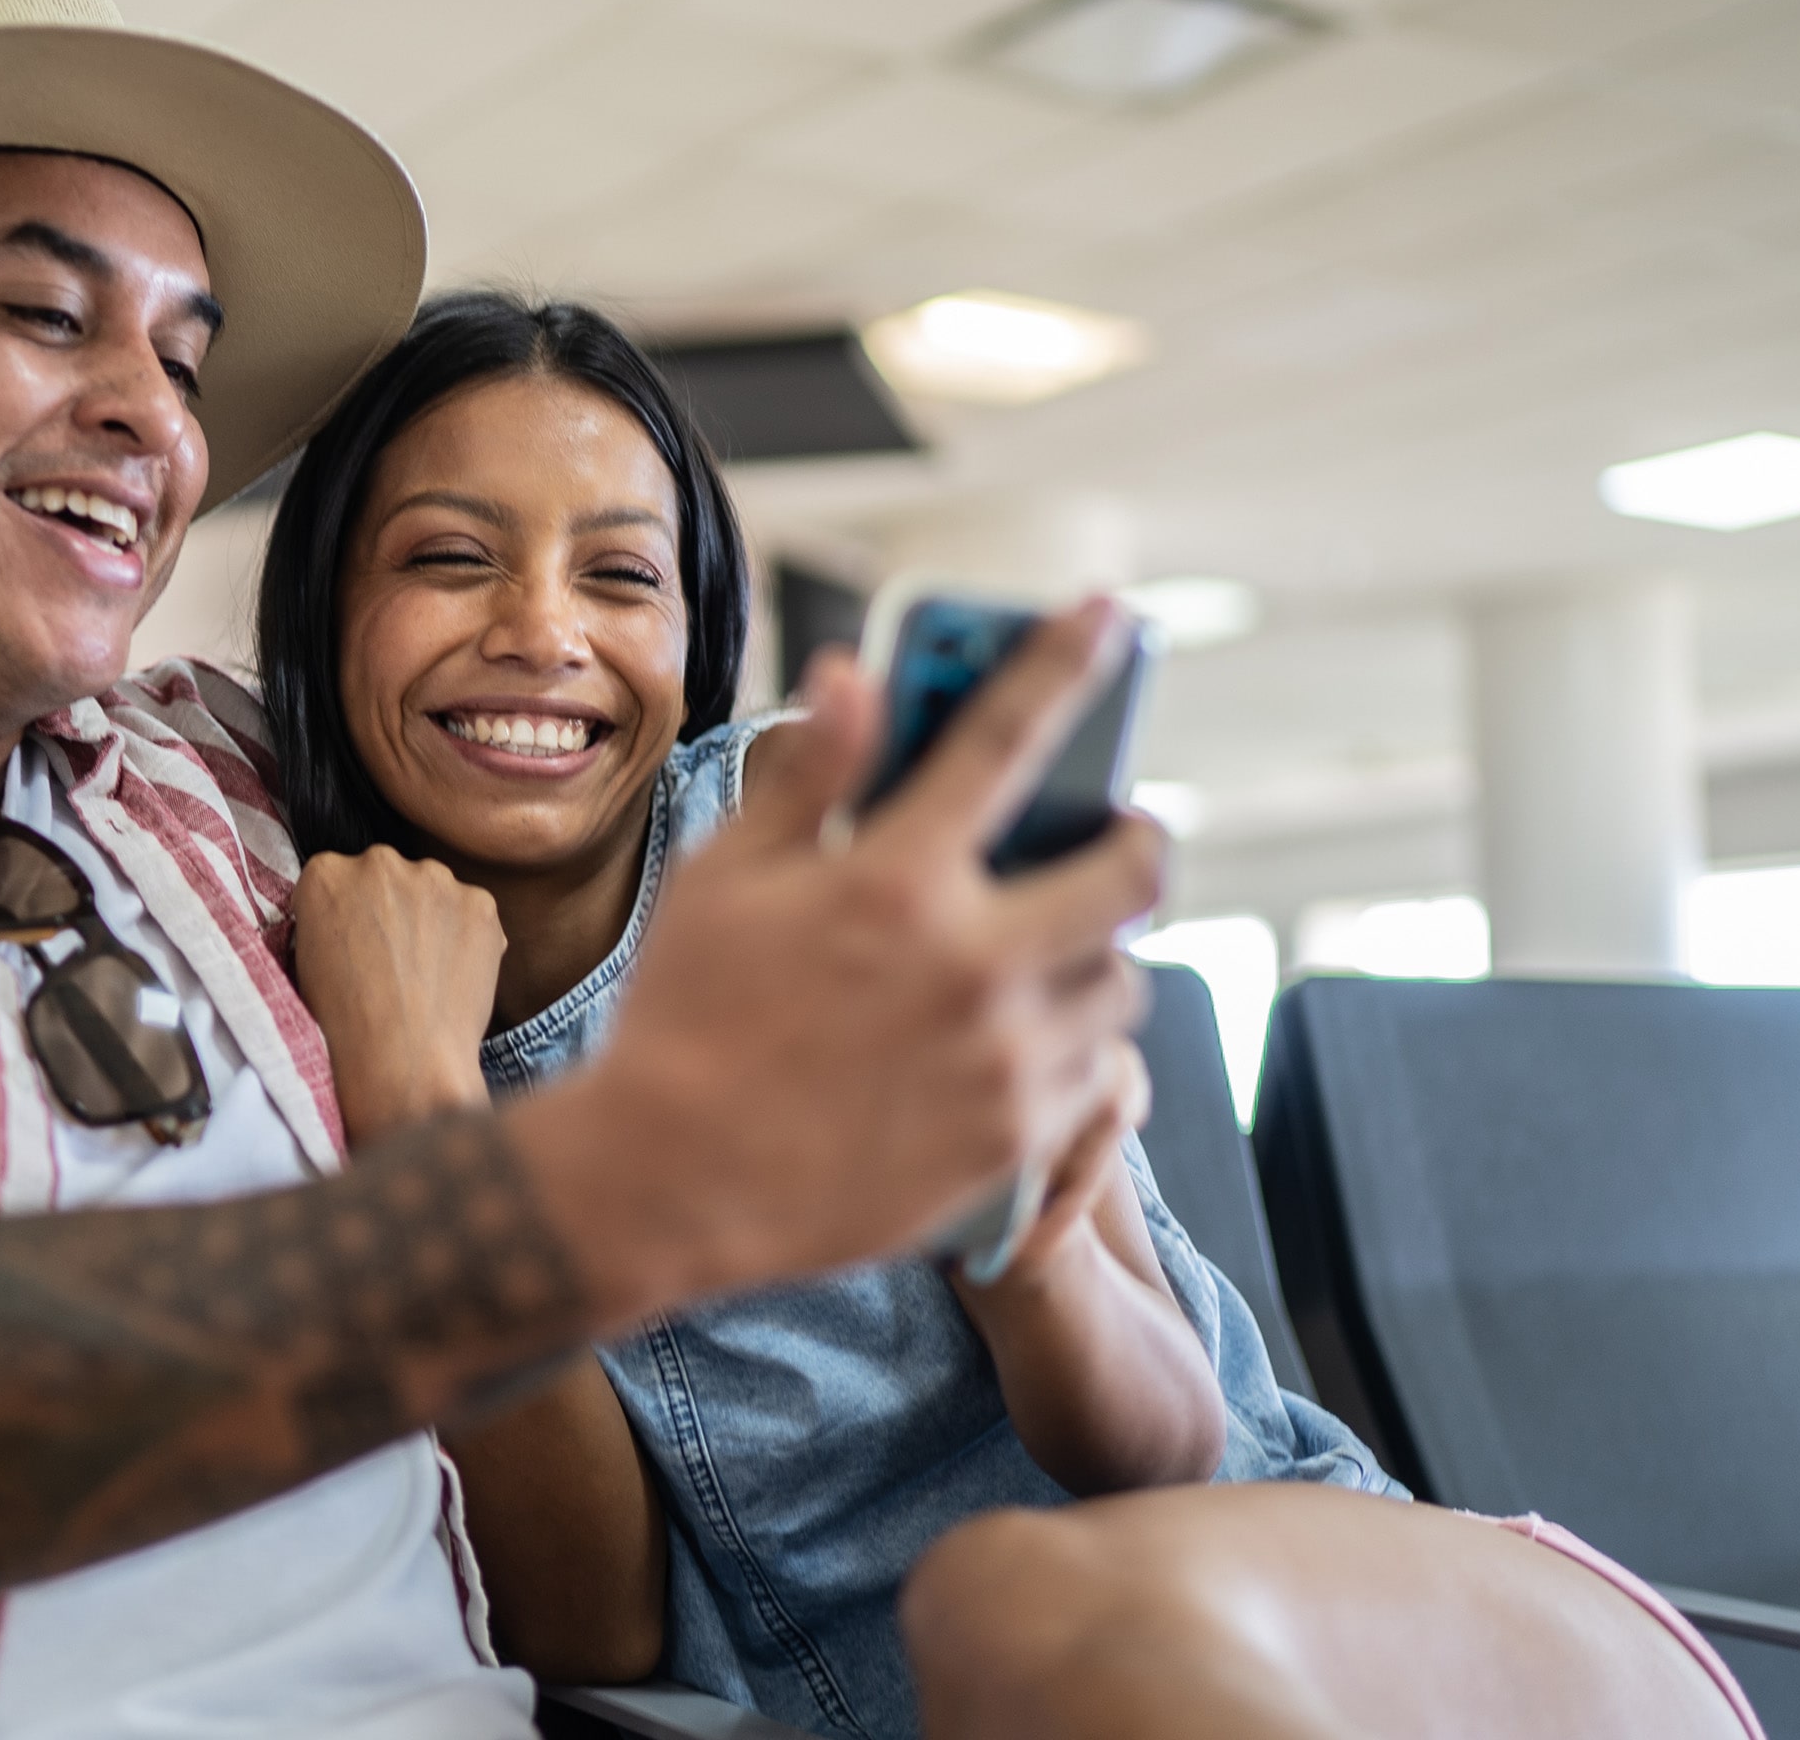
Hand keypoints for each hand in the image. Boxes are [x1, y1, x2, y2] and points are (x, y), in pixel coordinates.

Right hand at [294, 846, 505, 1146]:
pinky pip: (473, 913)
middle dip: (391, 907)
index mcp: (324, 873)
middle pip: (387, 875)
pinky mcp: (479, 902)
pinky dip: (469, 937)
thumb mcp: (304, 963)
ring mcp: (434, 879)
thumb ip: (326, 921)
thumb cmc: (343, 1026)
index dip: (349, 912)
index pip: (338, 877)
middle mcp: (378, 862)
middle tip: (395, 958)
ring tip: (428, 973)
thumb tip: (349, 919)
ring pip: (433, 891)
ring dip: (432, 918)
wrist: (403, 1061)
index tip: (356, 941)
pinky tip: (455, 976)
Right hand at [514, 600, 1167, 1318]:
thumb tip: (855, 673)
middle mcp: (972, 965)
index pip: (1005, 737)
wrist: (667, 1183)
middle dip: (1133, 837)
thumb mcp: (722, 875)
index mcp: (895, 881)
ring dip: (1098, 949)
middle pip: (1127, 874)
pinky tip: (1022, 1036)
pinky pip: (1097, 1074)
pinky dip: (1075, 1042)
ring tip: (1050, 949)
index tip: (1104, 615)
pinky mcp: (1013, 1141)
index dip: (1062, 660)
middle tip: (1115, 835)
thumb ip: (808, 772)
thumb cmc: (682, 1017)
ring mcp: (1004, 1060)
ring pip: (1119, 981)